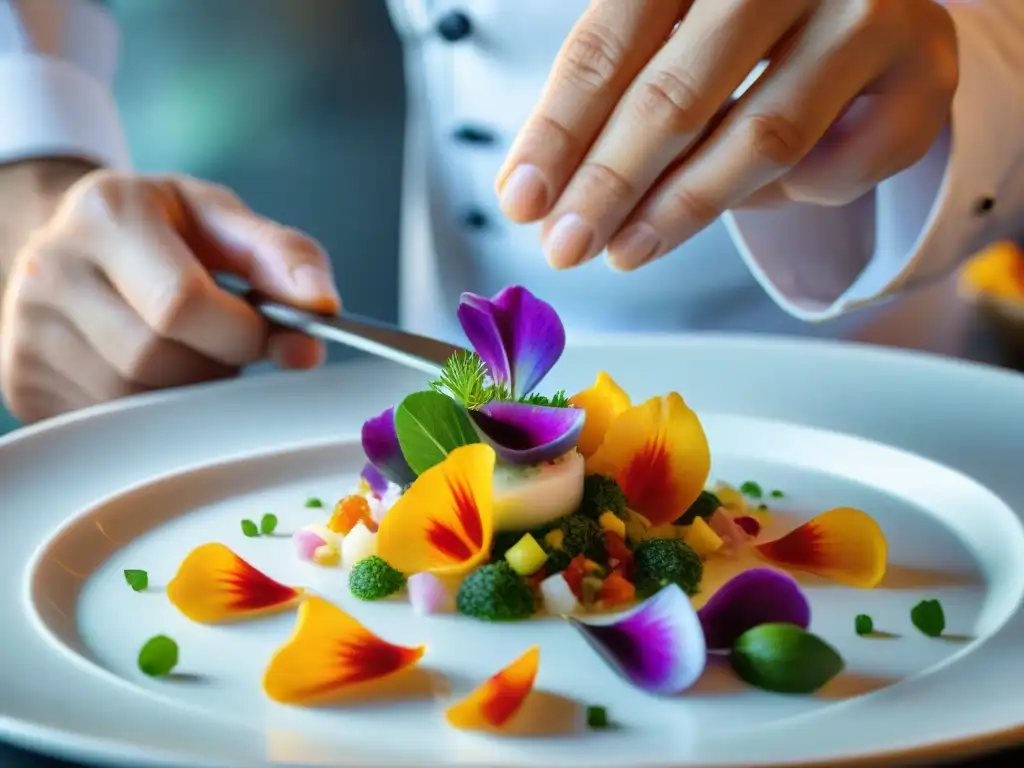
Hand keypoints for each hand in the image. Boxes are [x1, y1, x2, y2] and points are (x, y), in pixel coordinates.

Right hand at [0, 171, 338, 422]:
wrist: (74, 239)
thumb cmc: (164, 230)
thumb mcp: (223, 219)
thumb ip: (282, 255)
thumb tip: (323, 309)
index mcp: (108, 212)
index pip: (182, 303)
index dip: (242, 332)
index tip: (265, 332)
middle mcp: (51, 269)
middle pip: (158, 360)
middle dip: (214, 362)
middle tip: (223, 340)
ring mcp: (26, 330)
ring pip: (133, 402)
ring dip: (185, 391)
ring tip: (187, 350)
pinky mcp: (21, 381)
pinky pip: (106, 424)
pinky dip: (148, 411)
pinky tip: (152, 372)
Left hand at [498, 0, 958, 270]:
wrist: (868, 6)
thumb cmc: (746, 32)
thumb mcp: (668, 39)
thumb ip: (610, 98)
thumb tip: (537, 192)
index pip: (610, 42)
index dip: (559, 130)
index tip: (524, 200)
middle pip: (679, 94)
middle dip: (610, 185)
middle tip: (567, 245)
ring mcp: (867, 13)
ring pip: (762, 136)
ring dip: (681, 209)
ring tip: (627, 248)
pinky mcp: (924, 73)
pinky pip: (838, 168)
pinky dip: (782, 198)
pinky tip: (743, 196)